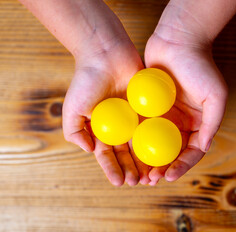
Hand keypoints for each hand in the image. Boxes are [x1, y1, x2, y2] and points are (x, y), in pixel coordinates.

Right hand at [62, 35, 151, 185]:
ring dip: (145, 161)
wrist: (105, 53)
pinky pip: (154, 126)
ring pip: (142, 144)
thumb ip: (75, 131)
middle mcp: (119, 126)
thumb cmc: (86, 80)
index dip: (112, 169)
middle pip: (126, 153)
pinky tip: (163, 154)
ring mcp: (134, 117)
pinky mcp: (147, 107)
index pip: (106, 155)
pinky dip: (158, 141)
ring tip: (150, 175)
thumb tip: (90, 151)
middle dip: (131, 169)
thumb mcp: (72, 108)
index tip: (118, 182)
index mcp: (101, 129)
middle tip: (138, 183)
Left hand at [144, 33, 227, 184]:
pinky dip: (136, 140)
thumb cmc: (200, 66)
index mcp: (198, 123)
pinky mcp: (147, 106)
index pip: (191, 152)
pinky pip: (141, 126)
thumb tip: (204, 147)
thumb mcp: (216, 94)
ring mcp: (163, 115)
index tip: (169, 176)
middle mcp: (181, 122)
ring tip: (138, 173)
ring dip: (147, 159)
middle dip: (162, 168)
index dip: (182, 166)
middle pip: (170, 152)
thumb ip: (213, 122)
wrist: (179, 39)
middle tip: (150, 180)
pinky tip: (127, 151)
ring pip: (153, 143)